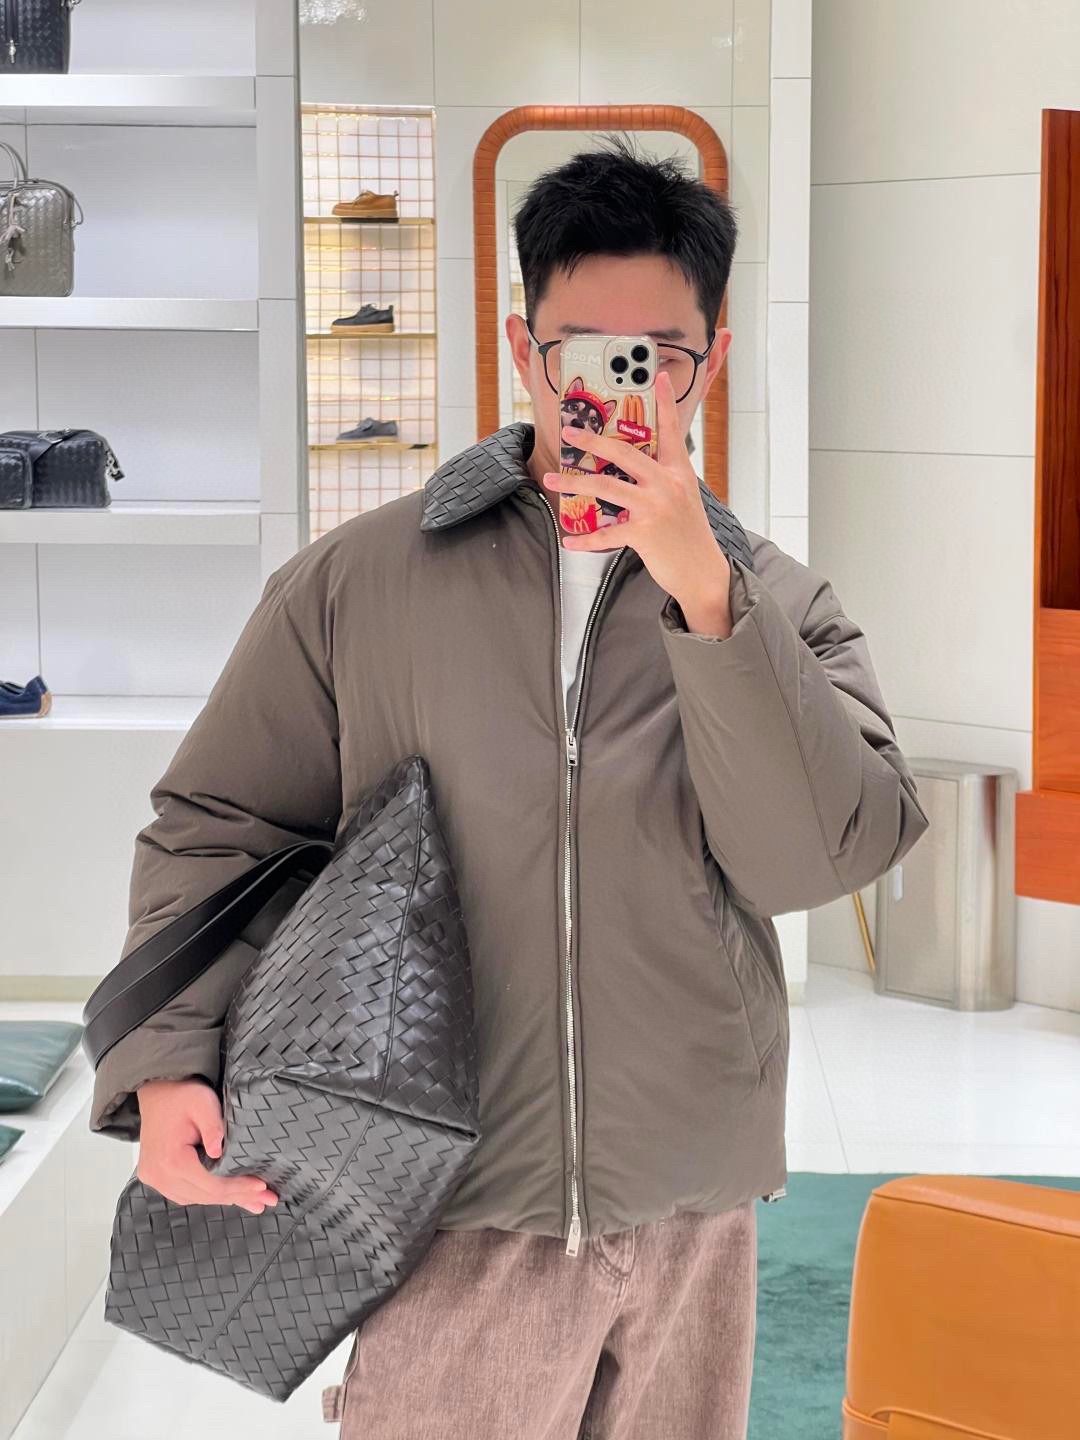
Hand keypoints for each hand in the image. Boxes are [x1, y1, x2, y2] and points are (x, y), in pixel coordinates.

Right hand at [135, 1077, 278, 1214]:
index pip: (212, 1185)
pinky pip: (184, 1194)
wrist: (157, 1091)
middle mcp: (159, 1175)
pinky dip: (206, 1194)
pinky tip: (226, 1194)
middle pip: (205, 1196)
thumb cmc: (182, 1095)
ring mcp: (155, 1178)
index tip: (262, 1186)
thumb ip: (213, 1127)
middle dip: (238, 1197)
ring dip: (224, 1199)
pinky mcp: (155, 1177)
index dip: (239, 1188)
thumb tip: (219, 1152)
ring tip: (252, 1200)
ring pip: (195, 1199)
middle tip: (266, 1198)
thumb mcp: (203, 1103)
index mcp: (172, 1160)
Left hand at [541, 369, 731, 629]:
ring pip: (605, 488)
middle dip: (592, 441)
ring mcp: (655, 508)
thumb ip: (663, 478)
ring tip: (551, 481)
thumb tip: (637, 466)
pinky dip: (585, 539)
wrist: (703, 572)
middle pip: (623, 452)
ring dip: (573, 484)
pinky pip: (606, 534)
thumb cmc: (688, 535)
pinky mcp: (644, 533)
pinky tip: (569, 540)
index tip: (656, 375)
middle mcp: (667, 484)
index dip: (664, 402)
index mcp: (679, 471)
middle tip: (569, 433)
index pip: (671, 430)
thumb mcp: (684, 498)